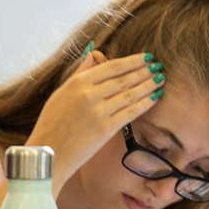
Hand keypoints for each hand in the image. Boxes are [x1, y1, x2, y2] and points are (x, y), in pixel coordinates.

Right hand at [25, 47, 165, 185]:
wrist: (48, 154)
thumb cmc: (51, 125)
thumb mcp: (60, 93)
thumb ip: (79, 73)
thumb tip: (93, 55)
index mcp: (77, 83)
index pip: (111, 67)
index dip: (132, 61)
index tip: (145, 57)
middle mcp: (89, 94)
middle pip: (124, 78)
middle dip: (144, 71)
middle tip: (158, 66)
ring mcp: (98, 111)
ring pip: (130, 93)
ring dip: (148, 84)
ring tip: (161, 78)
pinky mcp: (105, 129)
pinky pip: (130, 112)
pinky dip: (145, 103)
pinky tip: (155, 96)